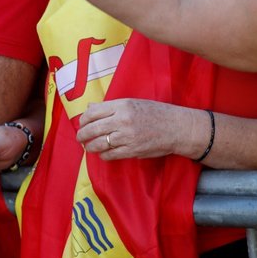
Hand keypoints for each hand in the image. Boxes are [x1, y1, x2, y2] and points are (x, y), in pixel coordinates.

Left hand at [76, 99, 193, 159]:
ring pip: (99, 143)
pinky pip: (110, 154)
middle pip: (92, 128)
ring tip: (88, 146)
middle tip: (80, 137)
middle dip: (82, 135)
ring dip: (90, 146)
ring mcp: (127, 137)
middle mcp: (122, 120)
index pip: (93, 112)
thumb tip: (90, 108)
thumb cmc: (155, 113)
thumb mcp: (133, 103)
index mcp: (122, 105)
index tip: (82, 123)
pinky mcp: (132, 151)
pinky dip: (103, 155)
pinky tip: (103, 152)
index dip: (84, 119)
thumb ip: (111, 106)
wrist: (176, 127)